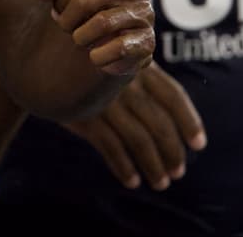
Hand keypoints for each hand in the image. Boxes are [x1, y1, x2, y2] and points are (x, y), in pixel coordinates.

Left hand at [34, 0, 154, 75]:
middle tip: (66, 27)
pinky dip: (98, 56)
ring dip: (80, 37)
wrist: (112, 42)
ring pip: (100, 23)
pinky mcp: (148, 40)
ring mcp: (146, 10)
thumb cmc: (87, 7)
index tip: (60, 8)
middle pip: (84, 0)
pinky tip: (95, 56)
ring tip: (80, 39)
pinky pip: (119, 48)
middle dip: (66, 19)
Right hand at [64, 61, 206, 190]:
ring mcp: (104, 99)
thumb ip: (145, 84)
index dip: (190, 121)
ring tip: (160, 182)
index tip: (199, 145)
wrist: (43, 61)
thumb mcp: (118, 63)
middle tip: (178, 173)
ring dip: (152, 166)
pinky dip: (123, 167)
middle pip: (158, 123)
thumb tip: (176, 125)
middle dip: (172, 152)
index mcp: (138, 67)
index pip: (173, 96)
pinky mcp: (83, 115)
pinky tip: (131, 180)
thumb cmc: (90, 67)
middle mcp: (125, 83)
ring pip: (138, 139)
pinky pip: (110, 146)